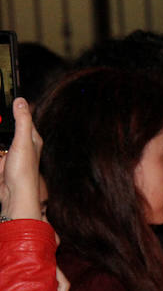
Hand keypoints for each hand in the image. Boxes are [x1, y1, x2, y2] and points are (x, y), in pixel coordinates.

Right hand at [0, 98, 42, 220]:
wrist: (15, 194)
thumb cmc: (24, 171)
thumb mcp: (23, 141)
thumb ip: (22, 121)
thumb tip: (21, 101)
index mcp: (32, 138)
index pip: (25, 118)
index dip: (17, 107)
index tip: (10, 95)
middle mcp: (22, 145)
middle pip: (9, 128)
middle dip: (4, 124)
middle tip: (2, 123)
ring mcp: (11, 154)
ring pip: (3, 141)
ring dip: (1, 139)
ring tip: (4, 148)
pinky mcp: (2, 163)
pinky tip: (0, 155)